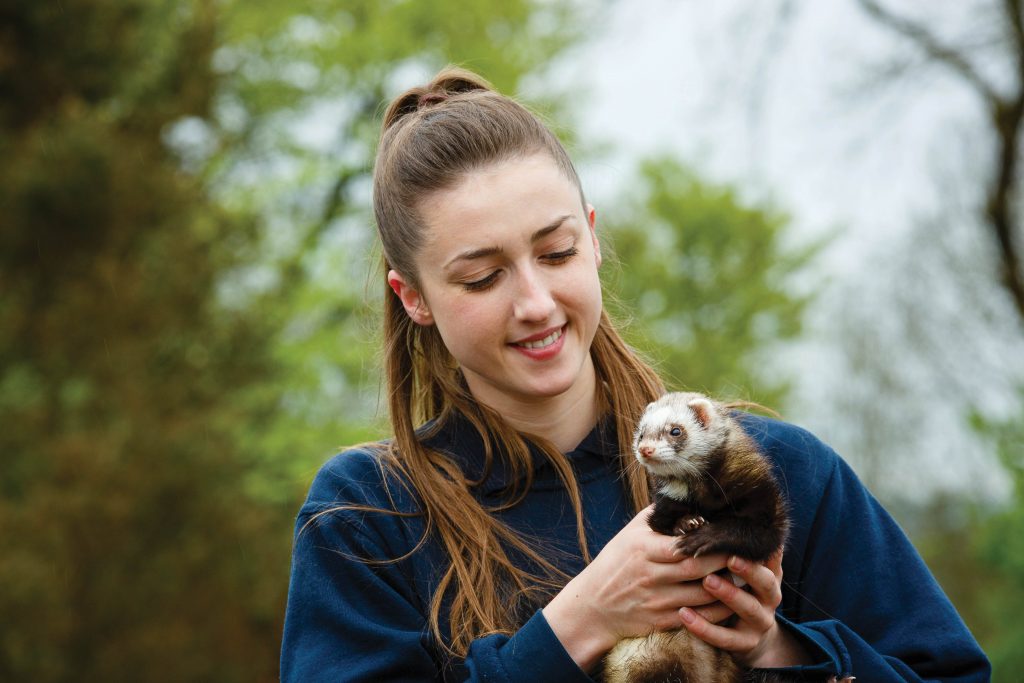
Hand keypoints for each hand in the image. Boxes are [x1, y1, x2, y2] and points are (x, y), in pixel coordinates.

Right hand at [542, 506, 728, 671]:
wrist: (592, 606)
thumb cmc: (615, 563)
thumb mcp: (630, 534)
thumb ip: (660, 516)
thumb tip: (687, 493)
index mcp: (644, 549)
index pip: (686, 545)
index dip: (712, 542)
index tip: (732, 536)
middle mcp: (651, 575)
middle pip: (699, 569)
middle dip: (727, 562)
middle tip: (748, 554)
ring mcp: (657, 601)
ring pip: (703, 596)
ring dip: (728, 588)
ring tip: (746, 577)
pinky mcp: (661, 622)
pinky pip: (698, 618)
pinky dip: (718, 612)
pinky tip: (731, 601)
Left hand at [678, 551, 810, 667]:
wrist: (745, 634)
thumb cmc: (737, 588)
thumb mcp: (741, 568)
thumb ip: (734, 546)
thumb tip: (715, 509)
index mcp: (769, 574)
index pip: (769, 559)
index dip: (756, 550)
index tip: (739, 540)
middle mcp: (770, 598)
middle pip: (766, 582)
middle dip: (749, 570)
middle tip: (729, 558)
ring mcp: (760, 622)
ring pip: (749, 608)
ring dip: (729, 594)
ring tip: (707, 582)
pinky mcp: (744, 644)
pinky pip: (725, 638)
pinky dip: (704, 628)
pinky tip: (684, 615)